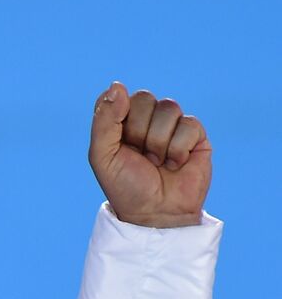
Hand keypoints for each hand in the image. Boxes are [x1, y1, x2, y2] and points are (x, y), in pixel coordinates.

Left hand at [88, 81, 211, 227]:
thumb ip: (104, 121)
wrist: (155, 213)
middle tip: (139, 156)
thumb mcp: (102, 156)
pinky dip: (178, 149)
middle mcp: (145, 120)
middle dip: (138, 131)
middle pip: (144, 98)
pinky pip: (188, 124)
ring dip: (158, 142)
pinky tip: (175, 164)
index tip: (118, 140)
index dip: (117, 116)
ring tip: (157, 162)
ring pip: (168, 108)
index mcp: (119, 122)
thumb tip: (117, 85)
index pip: (117, 96)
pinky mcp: (195, 134)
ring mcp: (171, 125)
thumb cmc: (126, 187)